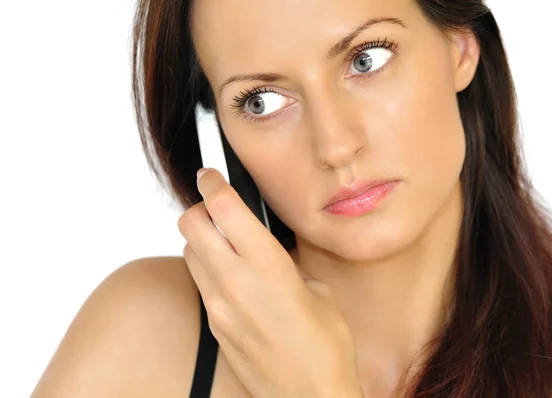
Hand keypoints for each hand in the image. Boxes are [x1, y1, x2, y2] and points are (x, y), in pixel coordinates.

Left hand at [178, 168, 363, 397]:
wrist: (310, 397)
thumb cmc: (326, 347)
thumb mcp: (319, 291)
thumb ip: (287, 264)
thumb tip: (270, 251)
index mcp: (268, 266)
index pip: (223, 208)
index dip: (213, 183)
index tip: (210, 175)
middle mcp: (236, 283)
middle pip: (190, 225)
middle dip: (200, 208)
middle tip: (217, 208)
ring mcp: (220, 307)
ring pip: (190, 254)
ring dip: (202, 240)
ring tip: (227, 244)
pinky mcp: (215, 327)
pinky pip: (201, 285)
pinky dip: (209, 270)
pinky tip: (234, 279)